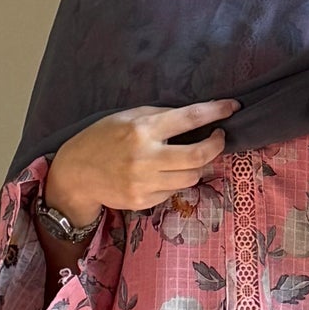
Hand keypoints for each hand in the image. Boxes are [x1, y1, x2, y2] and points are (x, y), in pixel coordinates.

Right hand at [45, 99, 238, 225]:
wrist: (76, 173)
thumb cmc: (103, 138)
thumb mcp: (128, 117)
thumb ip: (160, 116)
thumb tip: (195, 116)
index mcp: (142, 129)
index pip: (189, 119)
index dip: (216, 112)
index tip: (232, 108)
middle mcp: (145, 157)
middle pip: (198, 156)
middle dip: (216, 146)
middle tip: (218, 138)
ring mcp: (144, 183)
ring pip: (191, 178)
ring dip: (198, 167)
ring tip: (190, 157)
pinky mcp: (143, 201)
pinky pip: (173, 191)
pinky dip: (176, 181)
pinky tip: (164, 173)